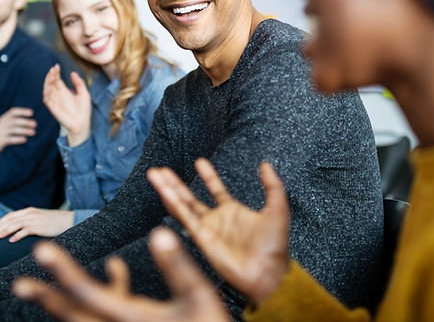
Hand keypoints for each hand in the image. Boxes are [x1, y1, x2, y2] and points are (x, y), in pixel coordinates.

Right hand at [0, 107, 35, 159]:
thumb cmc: (1, 134)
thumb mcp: (5, 125)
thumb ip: (14, 121)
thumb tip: (31, 121)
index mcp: (3, 118)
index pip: (13, 111)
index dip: (22, 111)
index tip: (32, 113)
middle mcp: (1, 123)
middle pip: (15, 120)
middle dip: (26, 122)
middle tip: (35, 124)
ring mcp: (0, 132)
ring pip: (14, 130)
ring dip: (25, 130)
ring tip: (33, 132)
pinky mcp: (0, 140)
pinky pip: (10, 139)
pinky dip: (18, 139)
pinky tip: (24, 139)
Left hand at [0, 208, 74, 240]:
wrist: (68, 220)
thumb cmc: (54, 222)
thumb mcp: (39, 218)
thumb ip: (29, 220)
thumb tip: (17, 228)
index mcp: (29, 211)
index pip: (11, 215)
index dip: (1, 221)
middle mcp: (30, 213)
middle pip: (11, 219)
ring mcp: (34, 220)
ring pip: (15, 224)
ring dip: (5, 230)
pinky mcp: (39, 227)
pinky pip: (25, 231)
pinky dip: (17, 235)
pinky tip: (11, 240)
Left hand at [13, 227, 229, 321]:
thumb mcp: (199, 297)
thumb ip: (178, 266)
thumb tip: (159, 232)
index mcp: (132, 320)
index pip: (87, 293)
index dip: (62, 270)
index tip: (41, 250)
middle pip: (75, 316)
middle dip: (47, 299)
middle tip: (20, 286)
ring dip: (62, 306)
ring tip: (42, 290)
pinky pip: (101, 321)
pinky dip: (91, 305)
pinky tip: (107, 276)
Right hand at [42, 64, 90, 145]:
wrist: (82, 124)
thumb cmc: (83, 110)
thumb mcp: (84, 94)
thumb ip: (79, 83)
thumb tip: (72, 73)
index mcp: (64, 91)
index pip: (57, 80)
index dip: (55, 73)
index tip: (56, 66)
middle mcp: (58, 95)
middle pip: (51, 83)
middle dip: (51, 75)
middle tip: (53, 69)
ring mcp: (55, 101)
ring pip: (47, 89)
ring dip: (47, 82)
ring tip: (51, 76)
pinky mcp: (53, 108)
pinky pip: (47, 100)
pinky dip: (46, 94)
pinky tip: (49, 88)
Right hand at [147, 159, 289, 304]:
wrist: (268, 272)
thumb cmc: (274, 247)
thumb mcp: (278, 209)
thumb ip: (272, 186)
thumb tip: (266, 165)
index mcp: (233, 212)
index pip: (216, 190)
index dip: (208, 176)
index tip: (199, 162)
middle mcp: (216, 220)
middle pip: (190, 197)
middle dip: (175, 183)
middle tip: (160, 170)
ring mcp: (207, 229)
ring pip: (182, 205)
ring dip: (168, 189)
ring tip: (155, 174)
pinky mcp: (201, 238)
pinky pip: (184, 218)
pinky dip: (173, 203)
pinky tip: (164, 191)